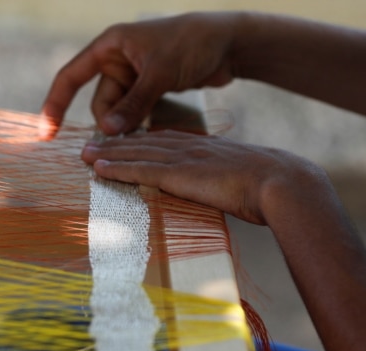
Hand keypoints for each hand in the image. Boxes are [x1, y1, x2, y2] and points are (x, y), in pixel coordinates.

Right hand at [40, 12, 241, 138]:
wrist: (228, 44)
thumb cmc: (192, 44)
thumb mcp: (158, 74)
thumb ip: (132, 104)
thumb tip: (106, 132)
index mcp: (110, 45)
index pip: (71, 76)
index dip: (55, 104)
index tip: (46, 132)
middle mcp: (117, 60)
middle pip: (99, 102)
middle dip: (108, 122)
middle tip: (123, 139)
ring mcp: (133, 76)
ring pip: (117, 111)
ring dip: (125, 126)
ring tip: (142, 134)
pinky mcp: (148, 89)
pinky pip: (133, 113)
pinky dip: (137, 125)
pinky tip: (148, 133)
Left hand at [81, 130, 324, 225]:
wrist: (282, 183)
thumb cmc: (271, 187)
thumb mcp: (244, 179)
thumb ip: (226, 181)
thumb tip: (227, 192)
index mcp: (206, 148)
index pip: (166, 141)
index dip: (141, 141)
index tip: (124, 142)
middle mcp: (190, 147)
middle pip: (144, 142)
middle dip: (116, 143)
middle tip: (91, 144)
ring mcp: (183, 158)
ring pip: (136, 153)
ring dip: (107, 153)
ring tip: (84, 153)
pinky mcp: (178, 174)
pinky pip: (139, 169)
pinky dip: (115, 168)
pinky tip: (97, 167)